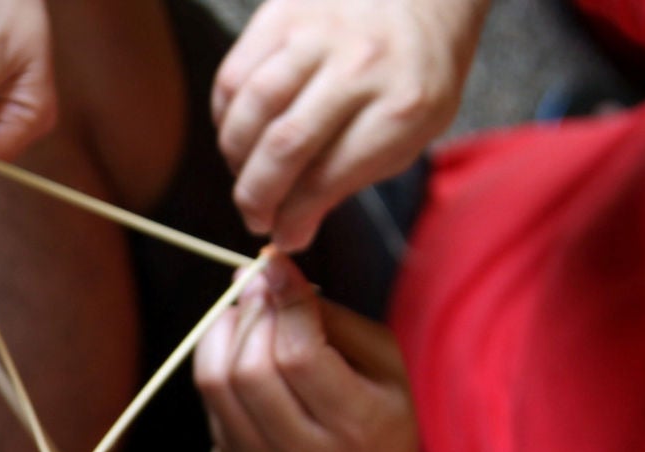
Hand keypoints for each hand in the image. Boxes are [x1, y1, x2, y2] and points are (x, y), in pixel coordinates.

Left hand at [193, 255, 419, 451]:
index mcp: (355, 425)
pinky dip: (218, 355)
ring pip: (217, 382)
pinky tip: (241, 341)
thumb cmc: (380, 422)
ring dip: (226, 330)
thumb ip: (336, 320)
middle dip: (253, 313)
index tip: (278, 265)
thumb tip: (275, 276)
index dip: (286, 302)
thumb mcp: (386, 368)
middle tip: (262, 284)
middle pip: (251, 369)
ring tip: (250, 308)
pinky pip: (209, 395)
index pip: (301, 357)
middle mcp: (303, 451)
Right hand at [213, 0, 485, 250]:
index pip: (326, 179)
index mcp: (405, 106)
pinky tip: (240, 132)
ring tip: (245, 175)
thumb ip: (353, 178)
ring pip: (250, 109)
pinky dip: (225, 115)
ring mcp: (319, 34)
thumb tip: (292, 229)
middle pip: (282, 147)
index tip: (282, 236)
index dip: (292, 220)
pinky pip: (233, 75)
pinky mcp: (283, 12)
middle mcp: (361, 66)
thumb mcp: (414, 130)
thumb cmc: (419, 67)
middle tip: (254, 217)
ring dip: (234, 158)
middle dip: (256, 198)